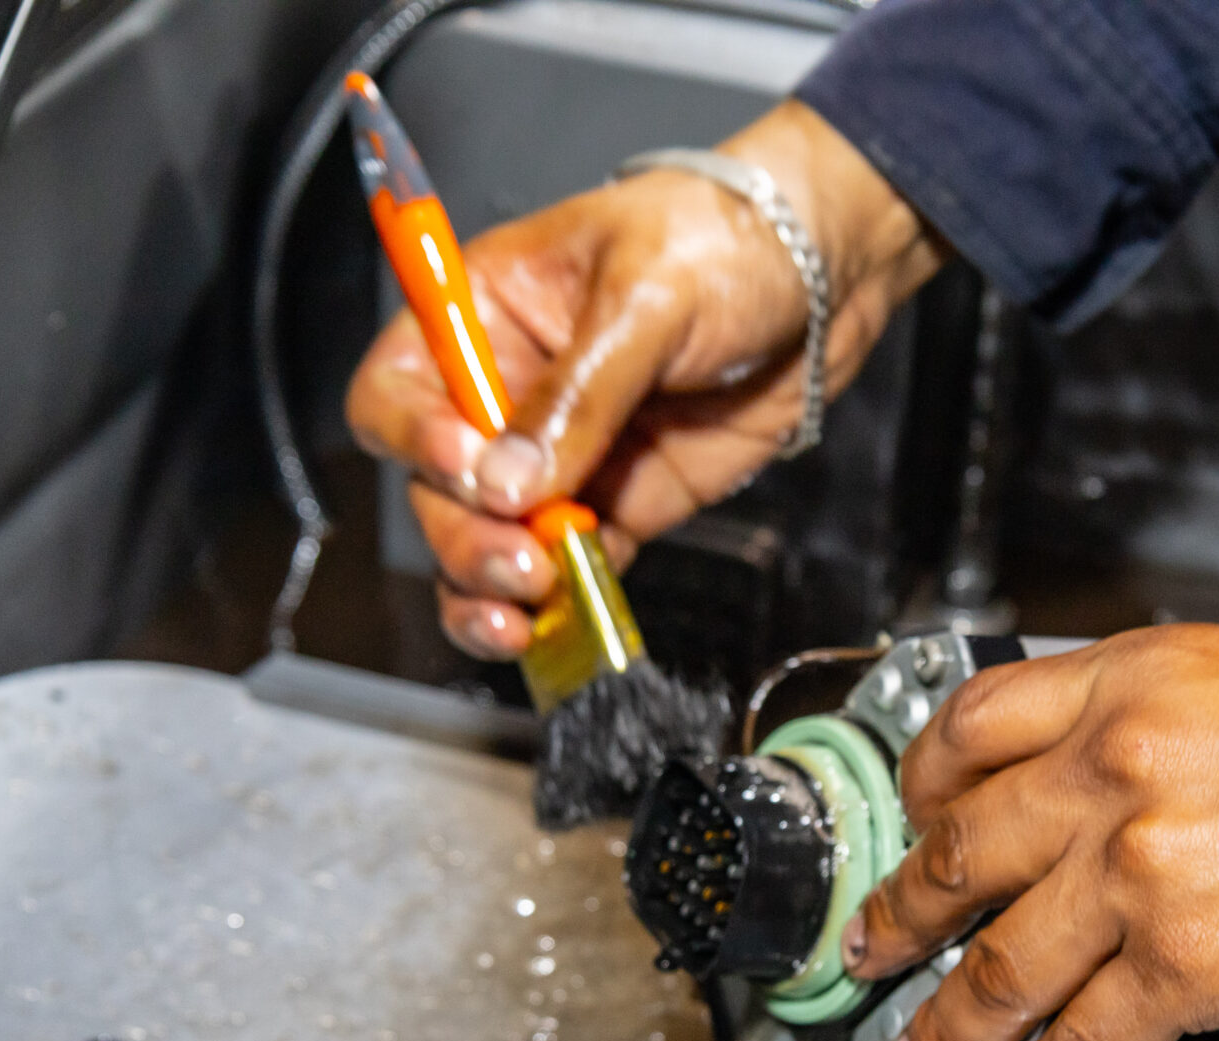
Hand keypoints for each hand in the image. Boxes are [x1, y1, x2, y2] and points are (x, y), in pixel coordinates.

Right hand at [343, 100, 942, 658]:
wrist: (822, 276)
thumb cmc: (723, 239)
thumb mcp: (645, 295)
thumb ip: (578, 393)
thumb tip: (508, 483)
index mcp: (481, 316)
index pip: (396, 390)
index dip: (413, 438)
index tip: (467, 466)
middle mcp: (506, 393)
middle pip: (438, 488)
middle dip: (465, 535)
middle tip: (516, 561)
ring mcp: (561, 457)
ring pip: (491, 542)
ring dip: (492, 588)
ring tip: (523, 613)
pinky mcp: (616, 503)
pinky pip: (569, 570)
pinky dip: (563, 606)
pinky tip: (567, 623)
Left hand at [840, 626, 1218, 1040]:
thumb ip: (1161, 726)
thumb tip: (1107, 786)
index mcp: (1130, 685)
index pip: (977, 722)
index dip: (925, 782)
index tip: (914, 816)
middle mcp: (1115, 766)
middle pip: (962, 849)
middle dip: (902, 913)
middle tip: (873, 944)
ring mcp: (1136, 869)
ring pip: (998, 963)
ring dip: (948, 1026)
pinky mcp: (1178, 961)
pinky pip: (1080, 1040)